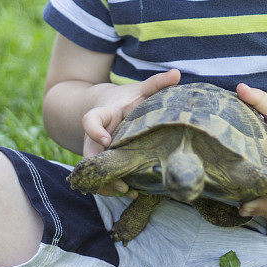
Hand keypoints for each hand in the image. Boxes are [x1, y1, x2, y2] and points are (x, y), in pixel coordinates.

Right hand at [81, 68, 180, 195]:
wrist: (107, 107)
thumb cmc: (127, 99)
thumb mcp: (140, 90)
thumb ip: (156, 83)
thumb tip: (177, 73)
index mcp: (103, 114)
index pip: (90, 120)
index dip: (95, 131)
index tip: (108, 140)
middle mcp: (94, 136)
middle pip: (89, 154)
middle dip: (103, 169)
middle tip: (122, 182)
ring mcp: (95, 150)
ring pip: (93, 171)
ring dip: (106, 184)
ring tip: (128, 191)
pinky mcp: (101, 161)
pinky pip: (100, 178)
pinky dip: (110, 187)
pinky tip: (131, 192)